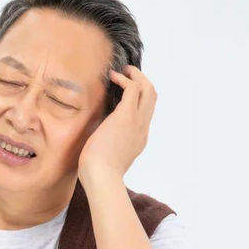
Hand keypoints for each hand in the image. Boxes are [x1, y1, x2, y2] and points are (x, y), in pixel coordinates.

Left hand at [78, 65, 156, 184]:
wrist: (101, 177)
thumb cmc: (97, 172)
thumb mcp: (107, 156)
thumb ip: (106, 144)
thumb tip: (96, 138)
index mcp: (138, 139)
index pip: (146, 113)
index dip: (139, 99)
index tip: (125, 91)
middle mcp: (142, 128)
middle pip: (152, 97)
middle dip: (142, 82)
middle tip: (128, 74)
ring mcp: (137, 122)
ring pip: (148, 89)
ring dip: (136, 76)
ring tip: (123, 70)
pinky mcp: (126, 116)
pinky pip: (132, 88)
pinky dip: (124, 79)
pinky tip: (112, 77)